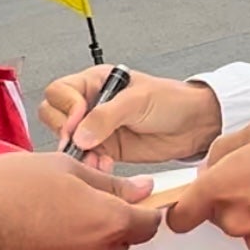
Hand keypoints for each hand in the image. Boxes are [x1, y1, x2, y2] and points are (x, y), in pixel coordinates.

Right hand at [0, 150, 159, 249]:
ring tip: (39, 237)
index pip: (148, 224)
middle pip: (117, 246)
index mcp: (108, 221)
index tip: (122, 210)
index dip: (135, 213)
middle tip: (59, 215)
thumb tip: (143, 189)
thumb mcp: (59, 168)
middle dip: (99, 232)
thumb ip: (109, 183)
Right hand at [40, 64, 221, 164]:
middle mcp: (91, 104)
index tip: (78, 121)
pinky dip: (90, 165)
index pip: (60, 91)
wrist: (195, 126)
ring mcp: (96, 129)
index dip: (65, 107)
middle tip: (82, 142)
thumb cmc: (172, 101)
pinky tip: (104, 166)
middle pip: (55, 116)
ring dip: (77, 153)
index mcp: (95, 82)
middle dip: (65, 132)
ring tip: (96, 158)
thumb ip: (106, 115)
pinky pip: (85, 159)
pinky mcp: (105, 150)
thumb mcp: (138, 100)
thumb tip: (80, 134)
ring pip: (67, 141)